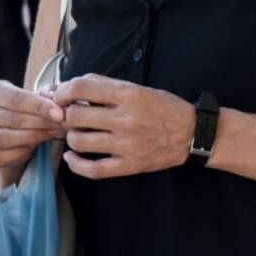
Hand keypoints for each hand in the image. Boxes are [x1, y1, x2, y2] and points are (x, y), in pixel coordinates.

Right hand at [0, 80, 65, 170]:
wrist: (4, 125)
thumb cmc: (20, 107)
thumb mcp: (28, 97)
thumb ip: (42, 98)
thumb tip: (60, 107)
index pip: (15, 98)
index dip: (39, 106)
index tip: (60, 114)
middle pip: (10, 118)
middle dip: (39, 123)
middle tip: (59, 125)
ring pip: (1, 138)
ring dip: (31, 137)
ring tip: (50, 133)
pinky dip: (16, 154)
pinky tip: (32, 147)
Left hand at [51, 75, 195, 179]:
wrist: (193, 134)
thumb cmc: (166, 108)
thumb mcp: (140, 89)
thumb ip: (108, 86)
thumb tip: (73, 87)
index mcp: (130, 95)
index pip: (81, 88)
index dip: (63, 92)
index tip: (62, 97)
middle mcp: (126, 119)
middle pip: (75, 116)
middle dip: (68, 115)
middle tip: (73, 117)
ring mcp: (127, 144)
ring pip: (78, 141)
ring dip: (73, 137)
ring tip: (80, 134)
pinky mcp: (129, 164)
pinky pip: (92, 169)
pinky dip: (75, 164)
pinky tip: (73, 157)